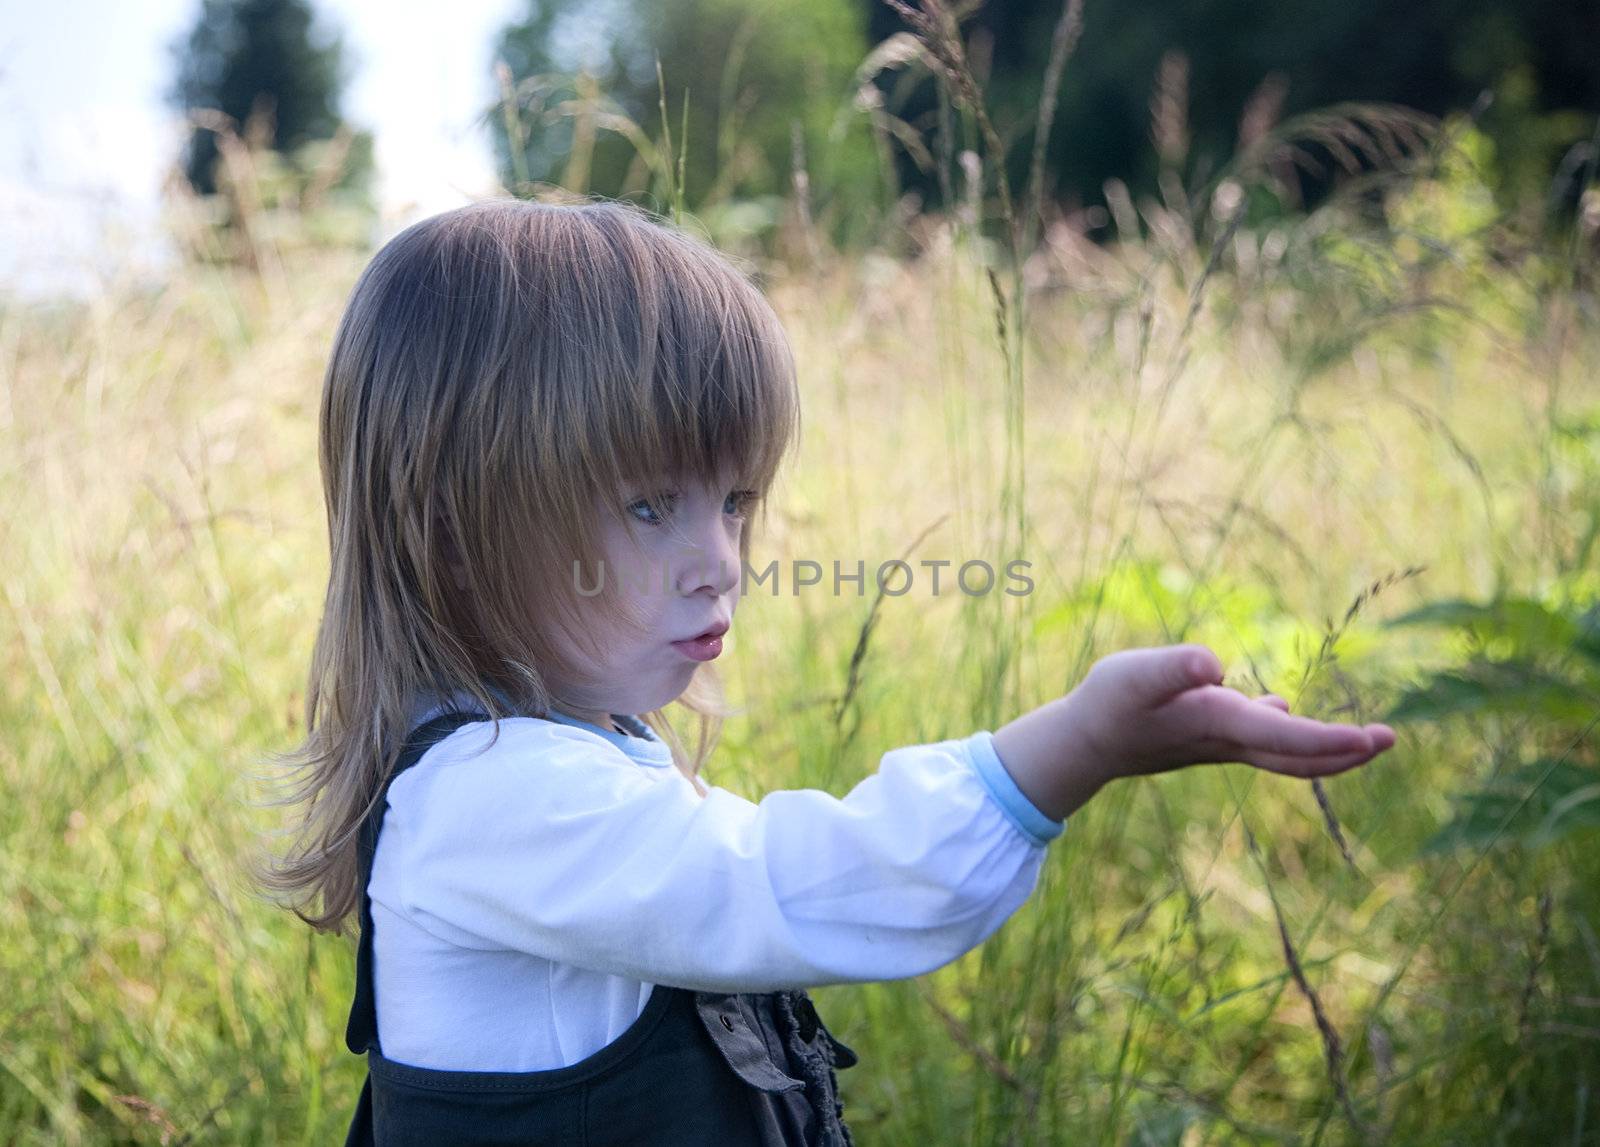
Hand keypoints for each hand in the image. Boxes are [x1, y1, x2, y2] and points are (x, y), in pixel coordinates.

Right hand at [1073, 643, 1395, 781]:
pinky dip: (1289, 734)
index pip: (1285, 736)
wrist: (1084, 745)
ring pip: (1283, 752)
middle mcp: (1227, 741)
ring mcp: (1219, 744)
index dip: (1329, 739)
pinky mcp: (1208, 738)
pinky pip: (1261, 742)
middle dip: (1345, 752)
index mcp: (1218, 724)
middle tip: (1388, 738)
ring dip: (1325, 748)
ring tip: (1361, 738)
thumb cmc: (1107, 704)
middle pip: (1297, 756)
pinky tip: (1280, 708)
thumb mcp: (1134, 675)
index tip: (1370, 738)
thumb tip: (1213, 664)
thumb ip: (1172, 667)